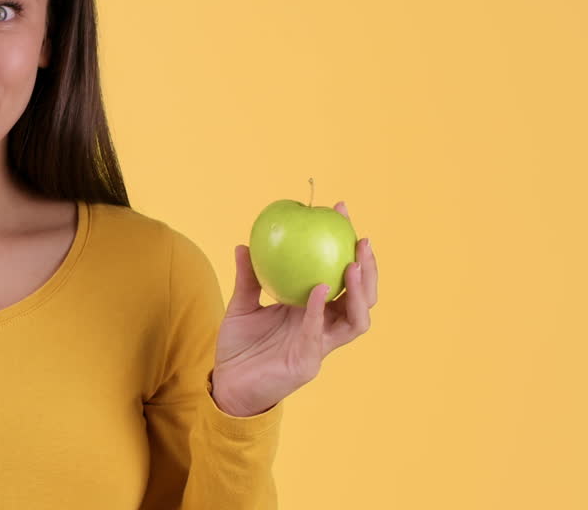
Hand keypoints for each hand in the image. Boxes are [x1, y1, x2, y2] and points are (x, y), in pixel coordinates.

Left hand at [210, 200, 378, 415]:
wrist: (228, 384)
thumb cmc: (238, 348)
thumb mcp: (242, 306)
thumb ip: (248, 278)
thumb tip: (244, 243)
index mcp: (313, 311)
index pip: (340, 278)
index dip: (347, 248)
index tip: (342, 213)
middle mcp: (323, 327)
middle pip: (362, 297)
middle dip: (368, 268)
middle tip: (361, 239)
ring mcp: (320, 345)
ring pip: (357, 319)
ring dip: (359, 292)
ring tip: (353, 264)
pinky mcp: (309, 362)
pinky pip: (319, 333)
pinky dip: (319, 310)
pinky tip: (318, 288)